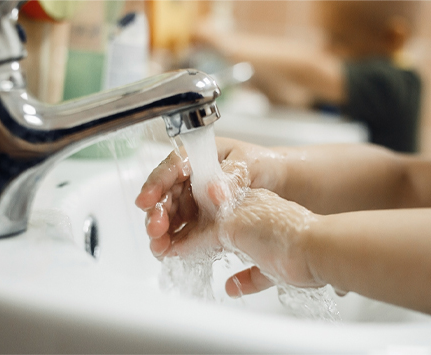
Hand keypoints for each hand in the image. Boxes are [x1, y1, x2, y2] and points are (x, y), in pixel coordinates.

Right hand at [135, 137, 282, 257]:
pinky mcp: (203, 219)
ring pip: (171, 215)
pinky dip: (177, 241)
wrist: (283, 182)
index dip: (156, 183)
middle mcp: (193, 178)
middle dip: (157, 213)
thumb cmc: (265, 164)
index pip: (171, 167)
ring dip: (162, 231)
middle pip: (166, 194)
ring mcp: (197, 199)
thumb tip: (212, 192)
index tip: (147, 200)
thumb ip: (231, 177)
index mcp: (201, 157)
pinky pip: (185, 230)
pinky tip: (171, 252)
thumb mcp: (249, 164)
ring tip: (159, 247)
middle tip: (155, 230)